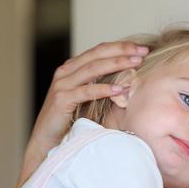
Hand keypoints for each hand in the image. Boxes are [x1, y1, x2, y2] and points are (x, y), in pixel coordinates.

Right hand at [15, 41, 148, 187]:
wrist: (46, 140)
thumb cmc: (69, 119)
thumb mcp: (85, 97)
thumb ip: (99, 84)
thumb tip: (128, 77)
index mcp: (72, 68)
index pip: (98, 50)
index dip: (120, 46)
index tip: (141, 48)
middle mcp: (65, 72)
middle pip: (97, 54)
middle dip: (122, 51)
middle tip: (143, 51)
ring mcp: (62, 85)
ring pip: (93, 69)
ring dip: (117, 64)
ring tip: (136, 64)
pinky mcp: (62, 100)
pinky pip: (86, 91)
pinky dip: (104, 89)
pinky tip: (120, 89)